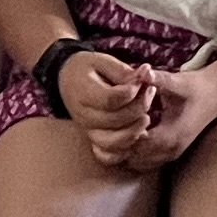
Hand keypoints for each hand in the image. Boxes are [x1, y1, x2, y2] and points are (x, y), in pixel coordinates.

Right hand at [54, 47, 151, 164]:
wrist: (66, 81)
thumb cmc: (87, 69)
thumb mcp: (102, 61)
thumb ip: (123, 71)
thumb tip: (147, 73)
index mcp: (84, 93)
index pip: (111, 99)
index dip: (132, 92)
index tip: (142, 81)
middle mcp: (84, 116)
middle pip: (115, 120)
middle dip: (139, 107)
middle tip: (150, 92)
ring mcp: (87, 131)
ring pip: (111, 142)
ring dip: (134, 131)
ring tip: (146, 117)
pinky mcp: (92, 140)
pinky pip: (106, 156)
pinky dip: (123, 151)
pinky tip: (136, 135)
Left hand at [122, 62, 216, 169]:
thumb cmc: (196, 87)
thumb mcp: (178, 81)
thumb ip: (159, 79)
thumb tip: (143, 71)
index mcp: (172, 134)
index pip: (138, 145)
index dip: (123, 133)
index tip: (114, 118)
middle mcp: (171, 150)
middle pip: (135, 158)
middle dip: (120, 144)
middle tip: (109, 125)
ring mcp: (172, 155)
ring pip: (139, 164)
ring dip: (126, 151)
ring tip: (115, 131)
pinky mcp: (171, 154)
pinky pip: (146, 162)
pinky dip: (134, 154)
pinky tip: (127, 136)